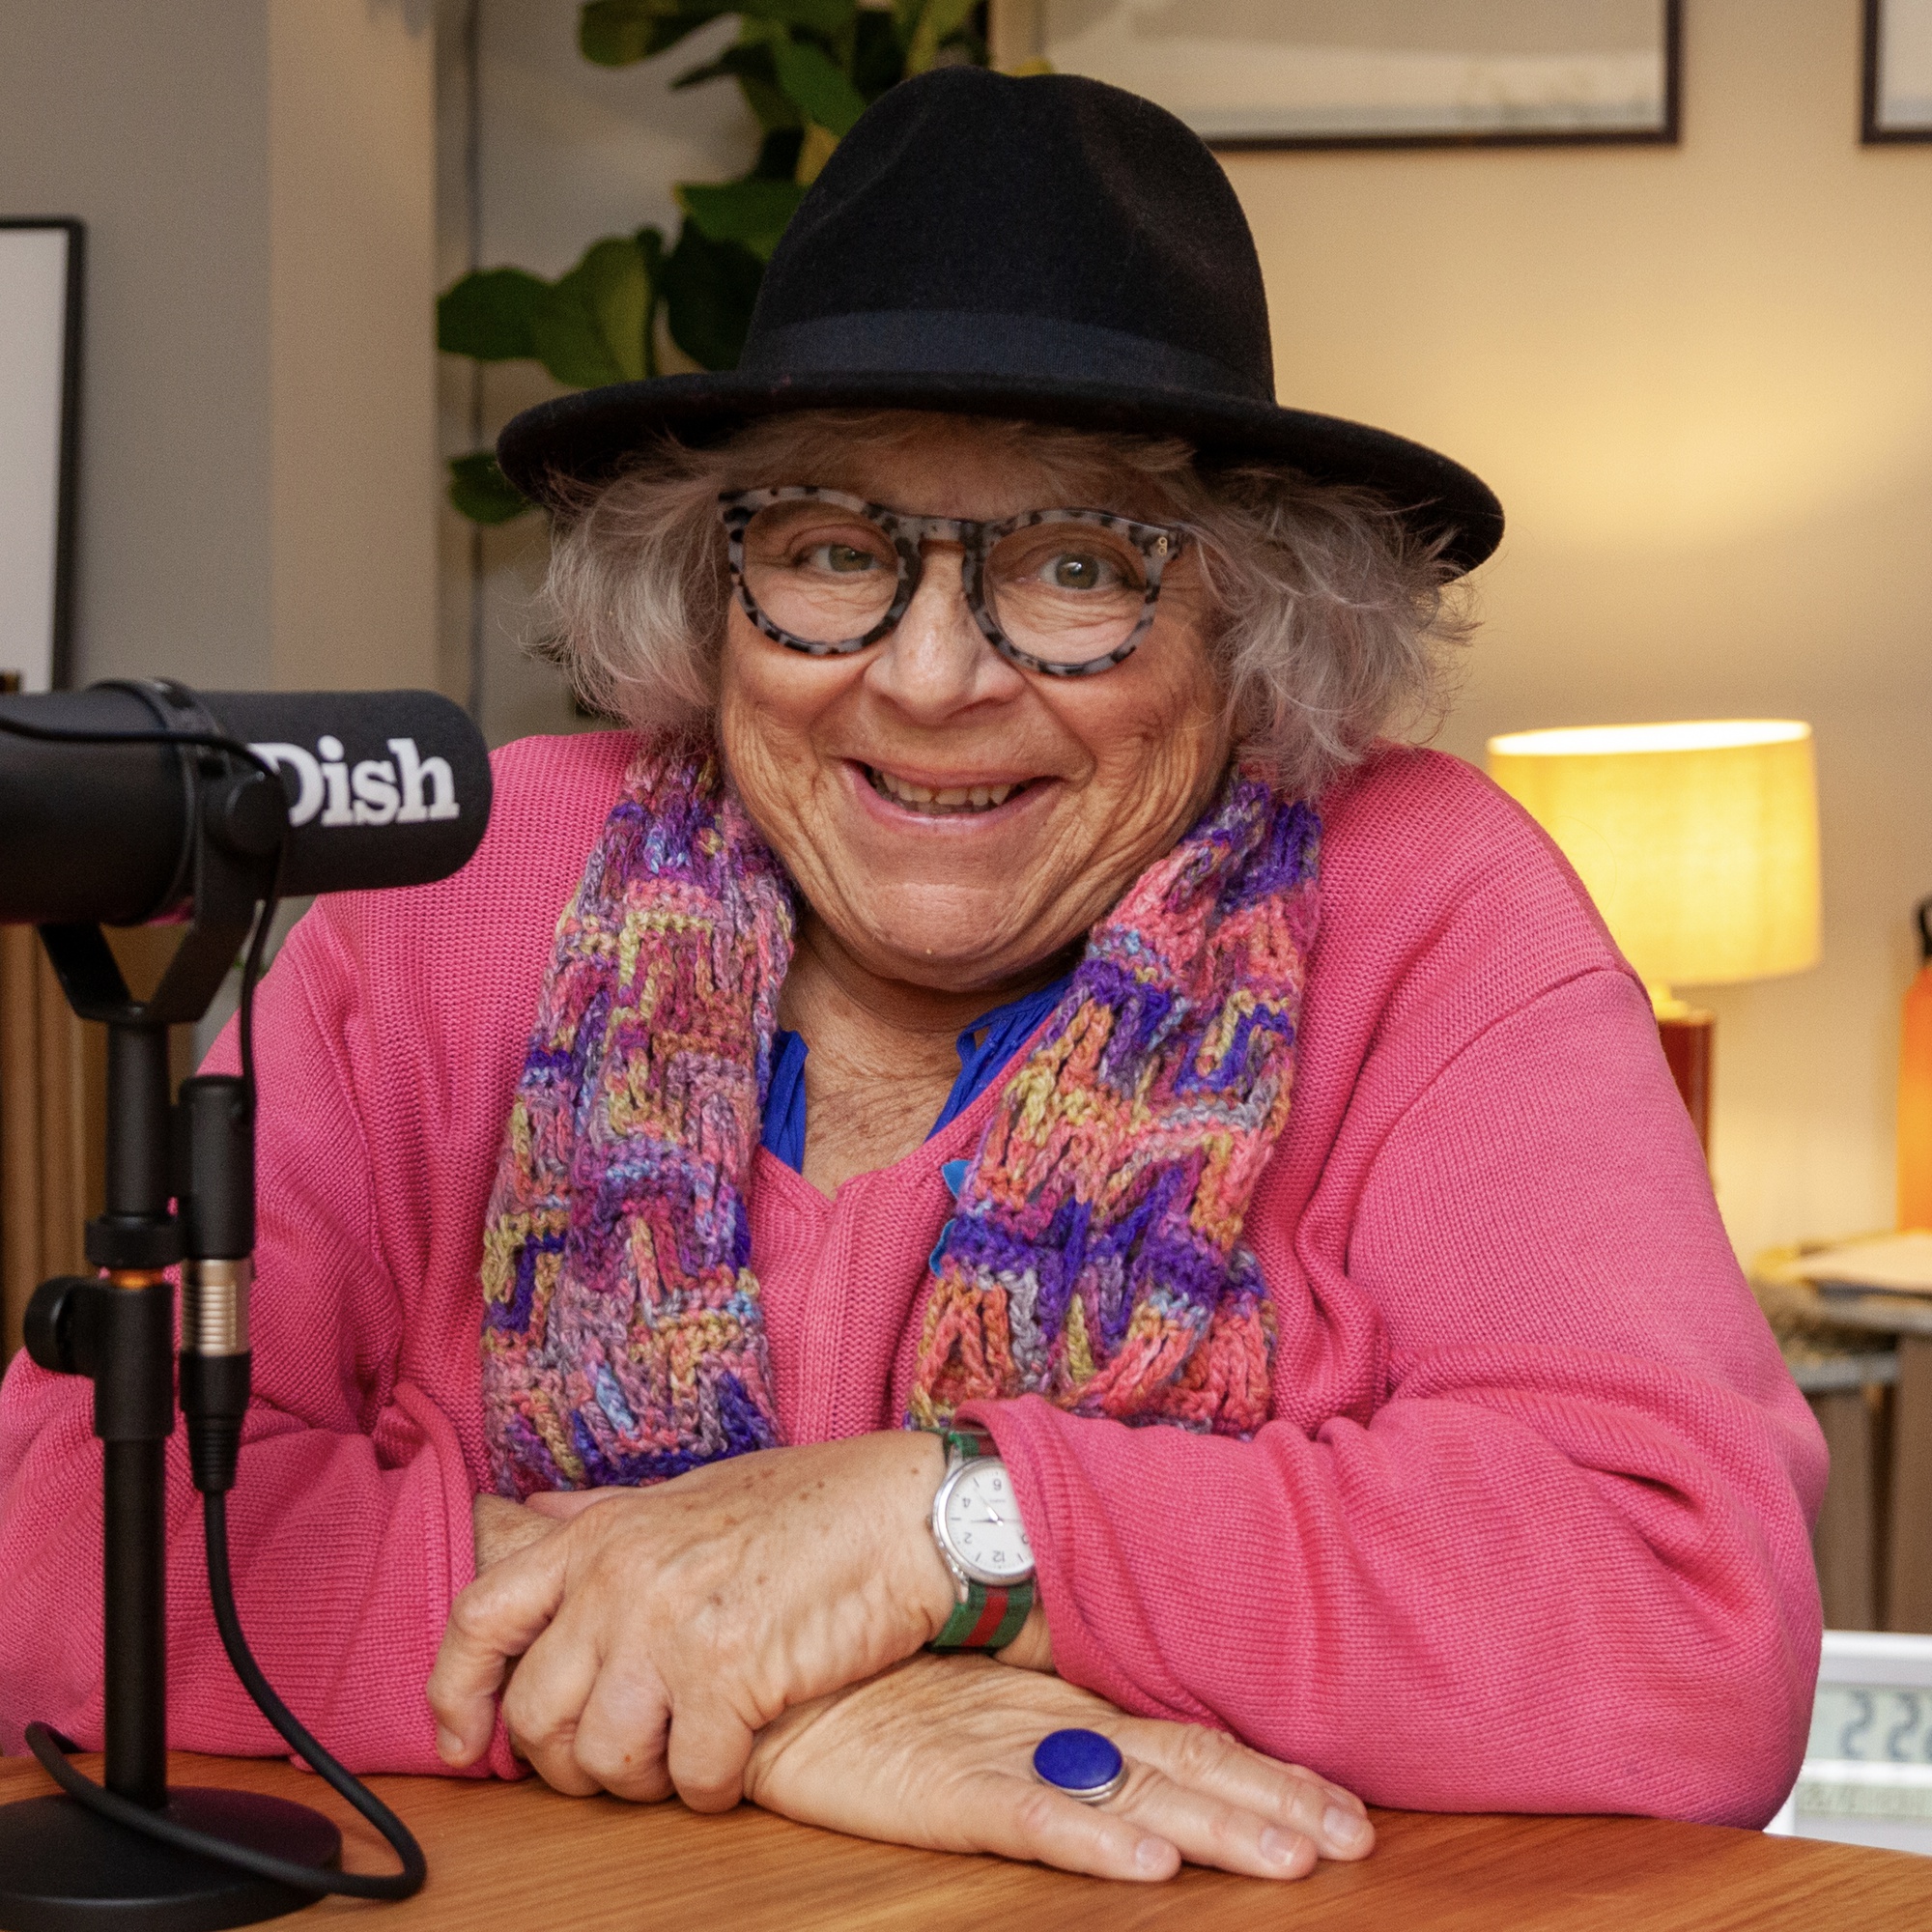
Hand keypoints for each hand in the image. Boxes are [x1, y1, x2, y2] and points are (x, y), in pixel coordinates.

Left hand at [427, 1433, 959, 1810]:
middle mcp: (622, 1578)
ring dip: (643, 1783)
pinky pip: (692, 1779)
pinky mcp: (733, 1675)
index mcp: (602, 1535)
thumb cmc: (809, 1503)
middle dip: (571, 1763)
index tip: (467, 1741)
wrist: (908, 1512)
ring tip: (683, 1758)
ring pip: (606, 1761)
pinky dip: (712, 1789)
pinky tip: (737, 1760)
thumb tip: (529, 1518)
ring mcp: (673, 1626)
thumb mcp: (688, 1493)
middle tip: (622, 1760)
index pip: (479, 1618)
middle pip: (538, 1716)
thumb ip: (603, 1519)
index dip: (456, 1692)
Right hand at [745, 1652, 1374, 1882]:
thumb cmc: (865, 1685)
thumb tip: (1125, 1774)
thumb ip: (1043, 1731)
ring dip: (1217, 1822)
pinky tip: (1147, 1859)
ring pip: (1127, 1787)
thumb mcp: (968, 1707)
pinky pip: (1025, 1813)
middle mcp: (1048, 1721)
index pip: (1184, 1734)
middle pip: (1181, 1761)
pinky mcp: (935, 1782)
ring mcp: (996, 1748)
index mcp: (1059, 1703)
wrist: (765, 1661)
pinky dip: (1089, 1836)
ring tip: (1295, 1854)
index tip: (1348, 1810)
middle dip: (1273, 1801)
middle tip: (1359, 1838)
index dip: (1266, 1773)